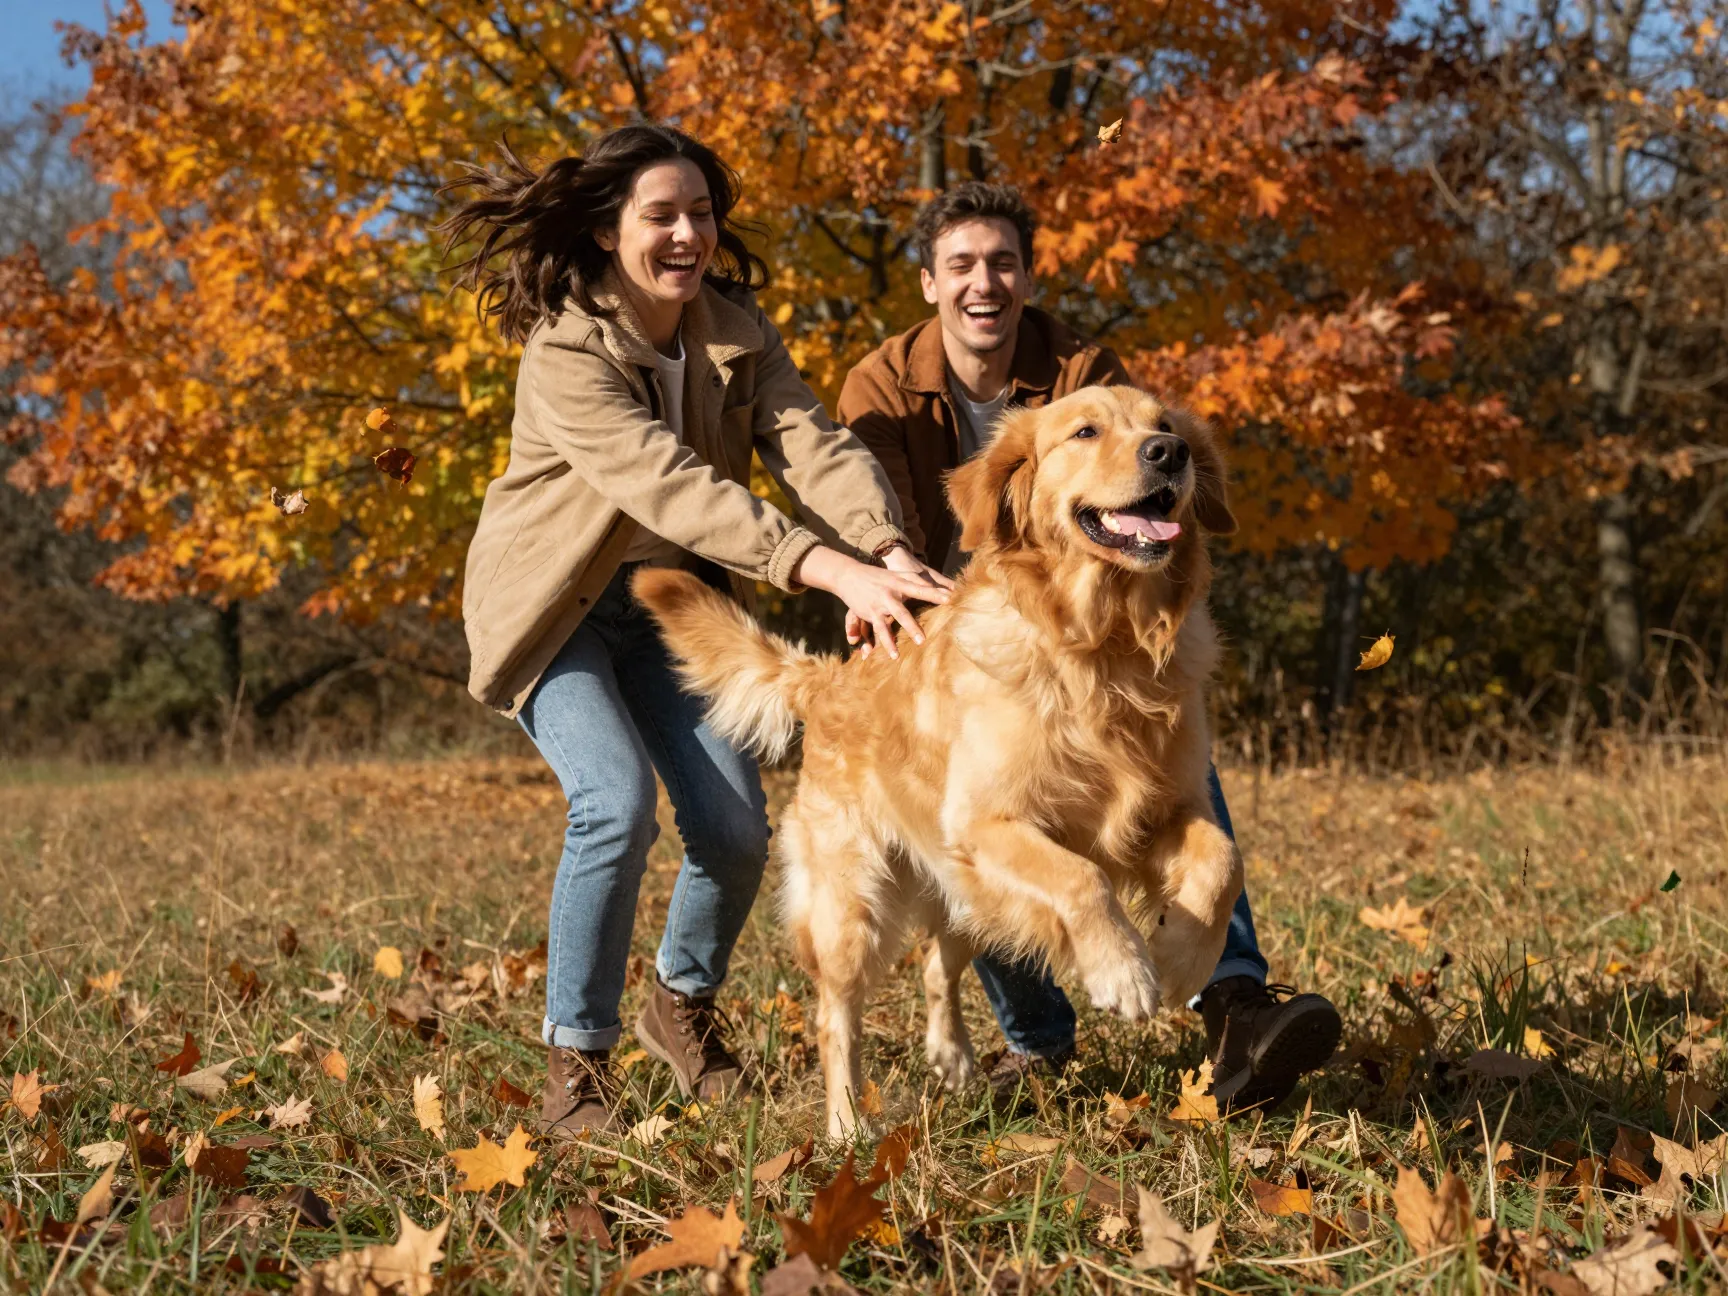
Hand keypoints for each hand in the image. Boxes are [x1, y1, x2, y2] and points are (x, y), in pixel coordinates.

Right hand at [794, 545, 950, 658]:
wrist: (848, 574)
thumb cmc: (879, 575)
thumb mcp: (897, 574)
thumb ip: (916, 579)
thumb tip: (941, 585)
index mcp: (899, 584)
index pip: (920, 589)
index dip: (935, 594)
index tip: (951, 598)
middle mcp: (889, 595)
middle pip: (902, 612)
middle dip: (913, 625)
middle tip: (926, 637)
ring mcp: (878, 606)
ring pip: (887, 625)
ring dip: (893, 640)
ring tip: (904, 652)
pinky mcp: (869, 614)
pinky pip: (877, 631)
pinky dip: (883, 644)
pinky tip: (893, 655)